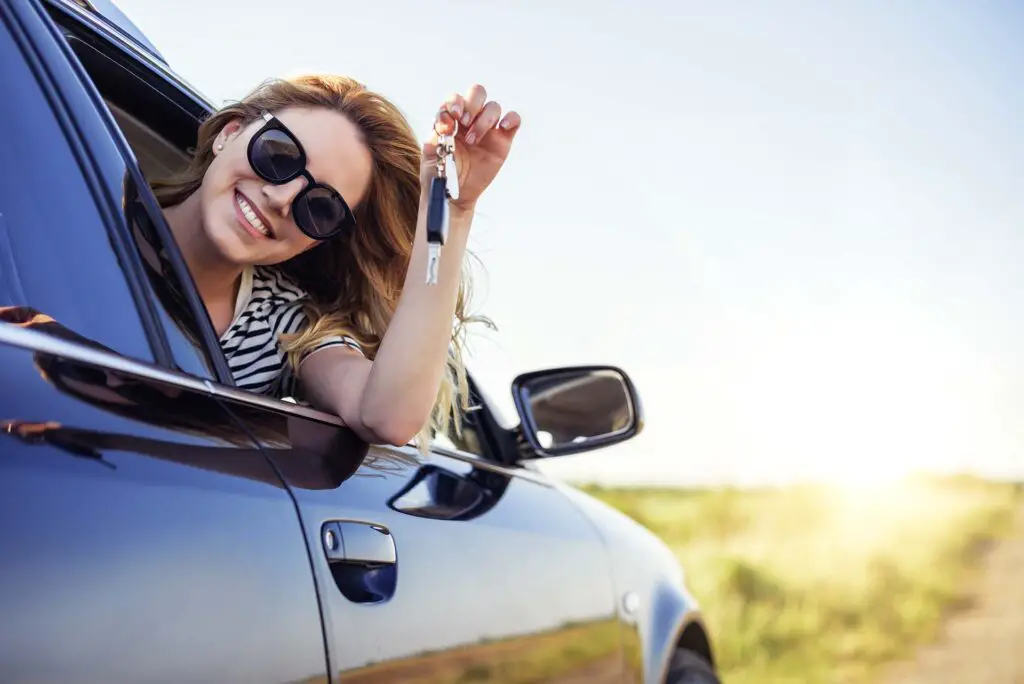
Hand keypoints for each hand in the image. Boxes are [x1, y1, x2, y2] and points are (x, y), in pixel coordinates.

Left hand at [423, 84, 521, 211]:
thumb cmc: (440, 173)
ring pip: (493, 107)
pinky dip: (511, 119)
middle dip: (472, 104)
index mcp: (451, 118)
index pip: (455, 99)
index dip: (454, 104)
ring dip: (484, 120)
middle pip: (477, 93)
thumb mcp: (430, 155)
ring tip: (473, 141)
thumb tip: (446, 122)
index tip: (452, 121)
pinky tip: (503, 127)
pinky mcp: (502, 140)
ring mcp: (488, 129)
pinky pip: (513, 121)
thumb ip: (435, 136)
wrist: (455, 195)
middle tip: (465, 123)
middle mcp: (470, 119)